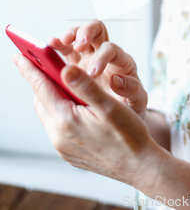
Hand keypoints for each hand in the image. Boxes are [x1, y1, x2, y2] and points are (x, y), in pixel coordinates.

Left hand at [12, 54, 161, 185]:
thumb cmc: (128, 135)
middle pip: (41, 100)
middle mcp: (59, 136)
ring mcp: (62, 146)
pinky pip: (55, 126)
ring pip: (47, 113)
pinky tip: (71, 104)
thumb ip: (85, 86)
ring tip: (56, 81)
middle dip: (39, 81)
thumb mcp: (109, 106)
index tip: (19, 55)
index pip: (41, 88)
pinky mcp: (68, 151)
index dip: (30, 69)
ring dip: (49, 96)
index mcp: (66, 121)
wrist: (138, 166)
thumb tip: (65, 68)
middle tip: (39, 64)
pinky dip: (58, 110)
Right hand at [49, 20, 147, 117]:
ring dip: (71, 34)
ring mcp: (90, 56)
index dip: (102, 57)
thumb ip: (131, 90)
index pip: (112, 50)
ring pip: (81, 33)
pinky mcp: (76, 63)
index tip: (92, 73)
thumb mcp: (136, 101)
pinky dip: (59, 43)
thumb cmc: (130, 106)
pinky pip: (67, 47)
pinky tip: (51, 44)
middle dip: (87, 33)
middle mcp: (106, 54)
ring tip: (61, 41)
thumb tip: (116, 80)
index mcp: (122, 62)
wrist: (122, 115)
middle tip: (78, 45)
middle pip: (98, 30)